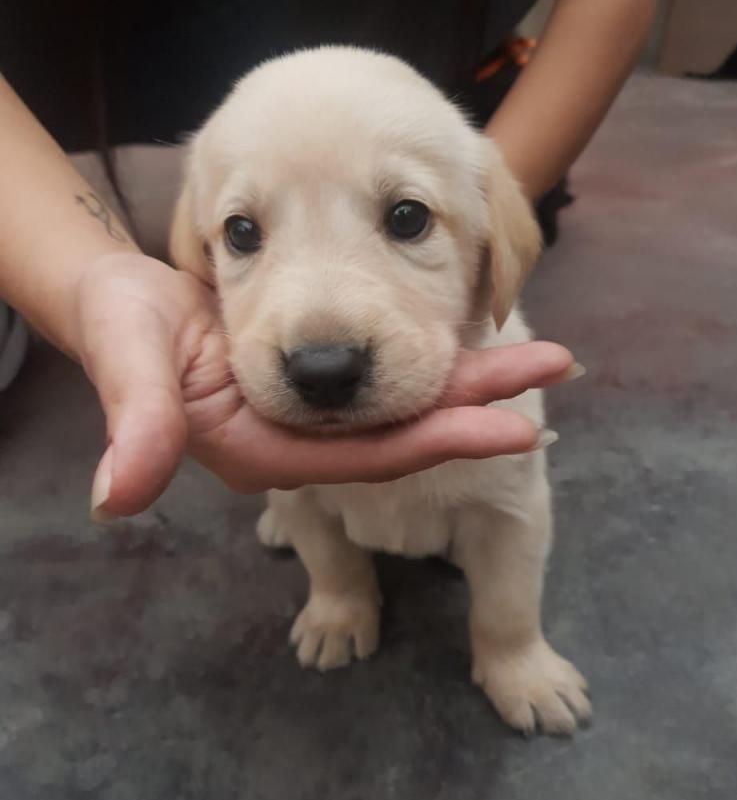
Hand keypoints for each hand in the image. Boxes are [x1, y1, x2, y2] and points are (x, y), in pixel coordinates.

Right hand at [75, 253, 578, 518]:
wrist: (119, 303)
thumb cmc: (120, 326)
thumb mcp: (128, 360)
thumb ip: (138, 421)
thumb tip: (116, 496)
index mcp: (267, 451)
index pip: (374, 454)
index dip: (446, 439)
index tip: (518, 426)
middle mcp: (302, 440)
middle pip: (407, 429)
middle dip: (482, 401)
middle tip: (558, 365)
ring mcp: (311, 414)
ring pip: (405, 401)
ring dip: (470, 377)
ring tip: (540, 350)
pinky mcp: (317, 381)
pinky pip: (388, 376)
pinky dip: (433, 357)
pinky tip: (478, 336)